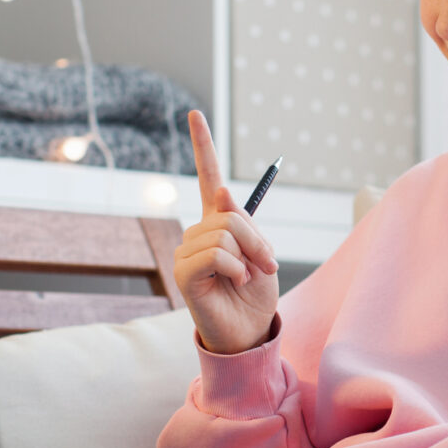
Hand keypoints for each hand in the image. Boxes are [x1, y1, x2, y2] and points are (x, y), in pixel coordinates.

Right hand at [174, 111, 280, 353]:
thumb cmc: (257, 294)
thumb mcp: (262, 252)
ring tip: (247, 278)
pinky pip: (214, 254)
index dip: (203, 147)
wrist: (251, 331)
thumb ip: (244, 223)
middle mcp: (197, 233)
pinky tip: (234, 283)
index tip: (195, 115)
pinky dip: (234, 268)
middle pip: (230, 214)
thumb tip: (220, 193)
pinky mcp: (183, 273)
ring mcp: (187, 252)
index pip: (208, 178)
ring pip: (224, 232)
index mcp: (218, 223)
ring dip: (248, 256)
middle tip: (265, 265)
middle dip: (257, 238)